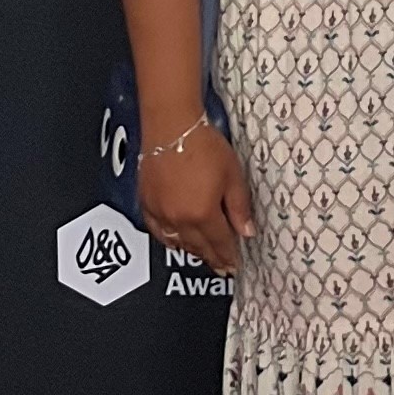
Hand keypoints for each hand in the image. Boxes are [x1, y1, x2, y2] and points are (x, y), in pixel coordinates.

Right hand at [139, 125, 254, 272]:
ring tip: (203, 256)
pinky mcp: (147, 203)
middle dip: (212, 258)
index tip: (234, 265)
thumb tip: (246, 231)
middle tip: (222, 267)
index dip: (229, 255)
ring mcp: (160, 212)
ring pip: (178, 242)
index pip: (220, 243)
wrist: (172, 127)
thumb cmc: (203, 145)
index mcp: (203, 214)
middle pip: (199, 247)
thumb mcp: (232, 176)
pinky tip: (176, 241)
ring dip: (192, 251)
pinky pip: (158, 231)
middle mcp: (179, 218)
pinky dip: (170, 239)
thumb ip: (239, 207)